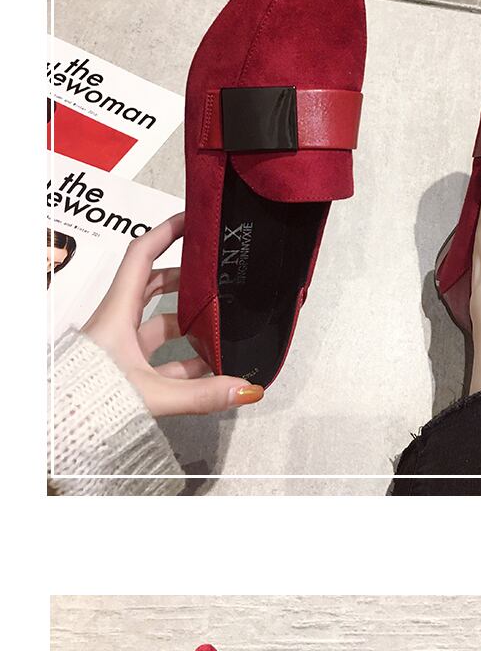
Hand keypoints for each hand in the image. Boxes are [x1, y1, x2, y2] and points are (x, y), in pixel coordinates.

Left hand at [82, 213, 262, 416]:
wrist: (64, 429)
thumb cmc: (94, 400)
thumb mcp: (154, 394)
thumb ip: (202, 394)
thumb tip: (246, 388)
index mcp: (117, 313)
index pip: (141, 257)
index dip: (166, 234)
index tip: (191, 221)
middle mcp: (118, 324)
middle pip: (154, 287)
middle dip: (187, 280)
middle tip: (216, 275)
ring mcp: (121, 348)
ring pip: (160, 325)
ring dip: (190, 325)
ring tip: (223, 325)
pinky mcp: (127, 370)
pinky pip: (161, 358)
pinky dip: (185, 360)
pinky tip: (211, 368)